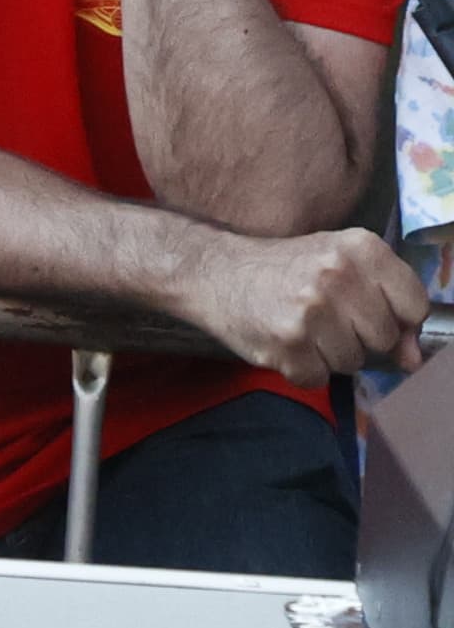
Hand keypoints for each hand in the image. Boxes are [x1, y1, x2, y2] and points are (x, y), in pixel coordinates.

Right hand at [177, 229, 426, 383]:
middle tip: (325, 318)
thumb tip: (413, 360)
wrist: (213, 272)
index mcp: (361, 248)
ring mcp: (312, 310)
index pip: (414, 305)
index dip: (397, 319)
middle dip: (358, 338)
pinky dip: (301, 369)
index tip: (371, 314)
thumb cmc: (284, 269)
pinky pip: (318, 378)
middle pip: (383, 338)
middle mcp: (339, 274)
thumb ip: (385, 307)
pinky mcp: (288, 342)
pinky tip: (284, 343)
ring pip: (353, 362)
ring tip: (301, 329)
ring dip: (329, 355)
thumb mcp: (339, 268)